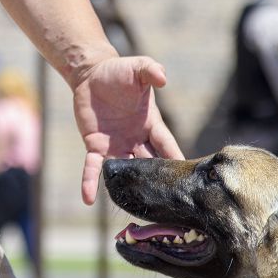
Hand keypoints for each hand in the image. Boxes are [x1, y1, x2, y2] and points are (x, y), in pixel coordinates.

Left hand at [72, 56, 182, 204]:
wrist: (92, 75)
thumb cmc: (120, 72)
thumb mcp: (138, 68)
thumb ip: (150, 70)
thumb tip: (162, 77)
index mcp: (151, 125)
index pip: (167, 147)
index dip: (177, 163)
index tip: (188, 182)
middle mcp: (136, 140)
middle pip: (149, 166)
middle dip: (156, 184)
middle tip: (165, 205)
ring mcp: (116, 146)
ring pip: (124, 172)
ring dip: (127, 188)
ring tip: (131, 209)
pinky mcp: (95, 146)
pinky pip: (93, 167)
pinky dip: (90, 182)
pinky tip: (88, 200)